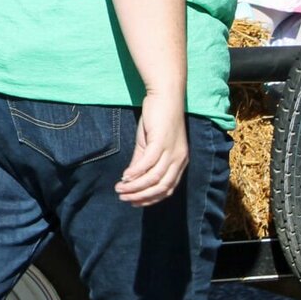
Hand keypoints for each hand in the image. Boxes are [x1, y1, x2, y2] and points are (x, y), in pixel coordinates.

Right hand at [116, 91, 187, 205]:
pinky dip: (136, 172)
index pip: (167, 188)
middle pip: (161, 187)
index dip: (151, 198)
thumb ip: (141, 161)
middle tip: (124, 198)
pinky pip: (148, 163)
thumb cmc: (158, 118)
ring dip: (136, 187)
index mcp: (179, 161)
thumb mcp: (149, 143)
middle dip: (141, 196)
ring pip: (154, 178)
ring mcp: (172, 151)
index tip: (135, 202)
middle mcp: (179, 159)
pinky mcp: (161, 142)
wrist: (165, 96)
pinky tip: (125, 176)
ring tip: (120, 189)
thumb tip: (131, 179)